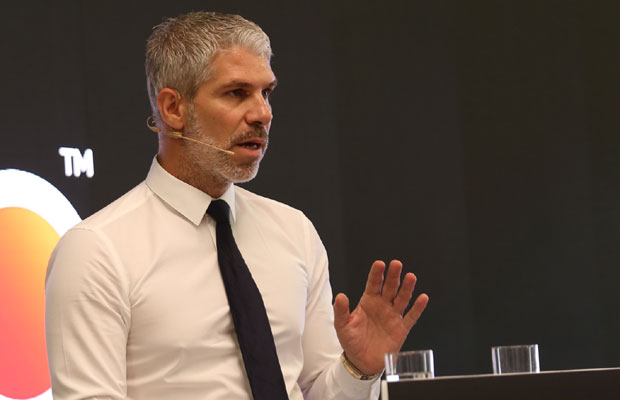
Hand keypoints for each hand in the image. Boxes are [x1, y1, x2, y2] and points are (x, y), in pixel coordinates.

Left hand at [333, 260, 428, 374]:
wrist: (361, 361)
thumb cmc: (352, 341)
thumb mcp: (342, 326)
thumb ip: (341, 311)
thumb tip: (340, 296)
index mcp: (368, 302)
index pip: (373, 284)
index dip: (377, 274)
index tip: (380, 264)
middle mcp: (382, 305)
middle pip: (390, 287)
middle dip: (393, 276)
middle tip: (396, 264)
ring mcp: (393, 316)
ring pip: (402, 298)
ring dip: (407, 288)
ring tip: (410, 277)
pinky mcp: (401, 328)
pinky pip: (411, 316)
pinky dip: (418, 308)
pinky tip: (422, 298)